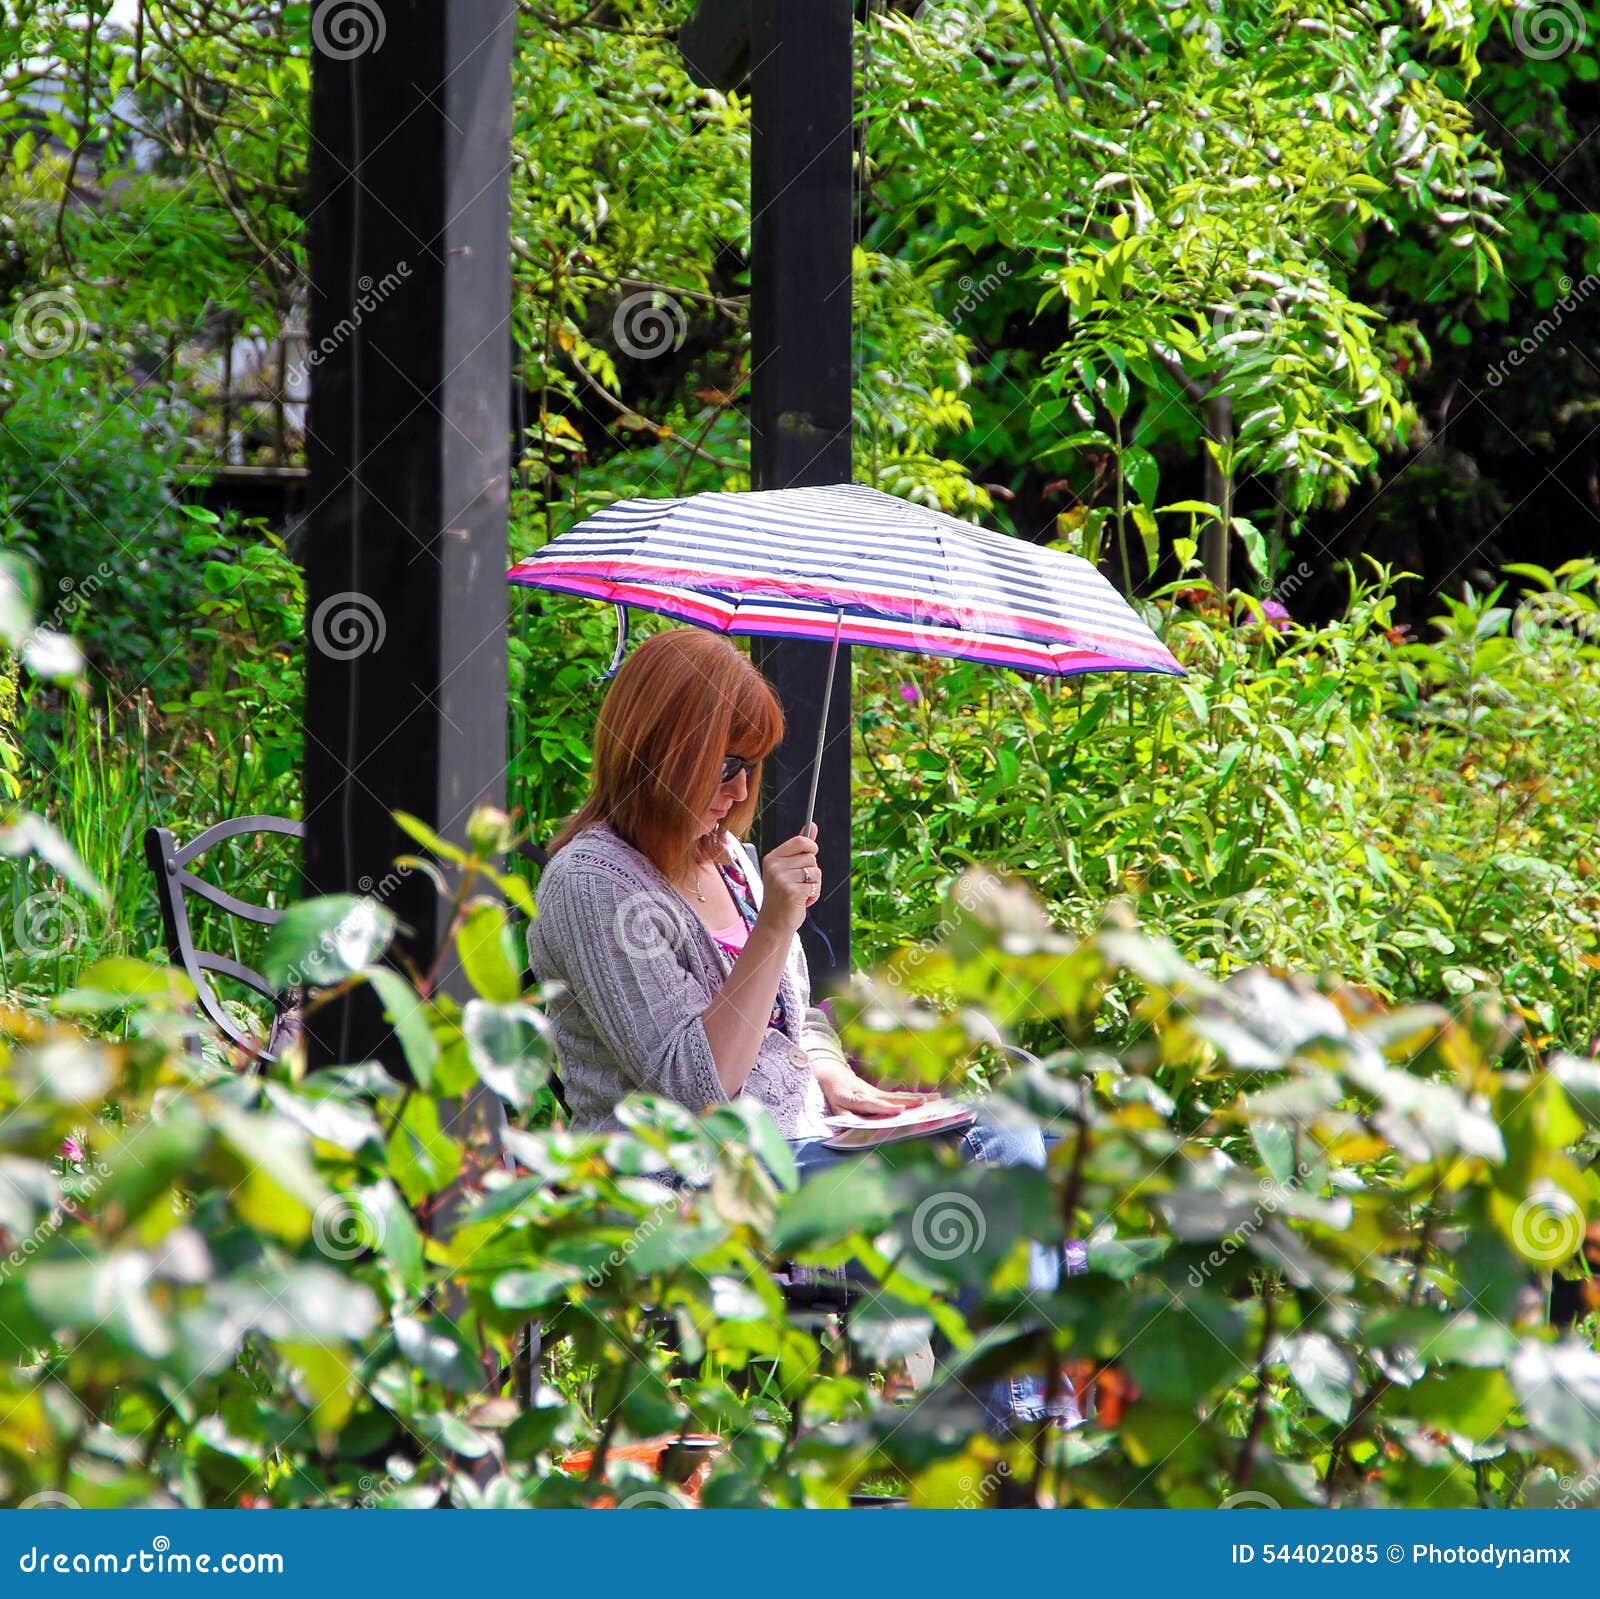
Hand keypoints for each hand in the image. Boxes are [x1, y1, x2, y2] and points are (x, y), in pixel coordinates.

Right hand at [757, 824, 819, 933]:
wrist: (774, 923)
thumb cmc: (783, 895)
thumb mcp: (788, 869)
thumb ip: (800, 847)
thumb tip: (813, 825)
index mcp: (772, 858)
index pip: (800, 841)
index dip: (811, 847)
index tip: (811, 855)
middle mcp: (774, 867)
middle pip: (811, 857)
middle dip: (812, 871)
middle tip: (799, 883)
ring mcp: (782, 880)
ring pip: (816, 872)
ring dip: (814, 884)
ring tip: (800, 893)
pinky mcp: (791, 892)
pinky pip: (816, 886)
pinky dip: (813, 895)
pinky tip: (801, 902)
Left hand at [814, 1058, 935, 1118]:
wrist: (832, 1072)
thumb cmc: (833, 1093)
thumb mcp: (834, 1107)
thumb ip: (844, 1118)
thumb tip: (855, 1128)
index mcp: (856, 1098)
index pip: (872, 1104)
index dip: (885, 1107)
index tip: (899, 1110)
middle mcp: (870, 1094)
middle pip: (891, 1098)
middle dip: (909, 1101)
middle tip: (926, 1103)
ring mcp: (877, 1092)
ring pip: (898, 1096)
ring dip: (916, 1098)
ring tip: (935, 1099)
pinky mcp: (881, 1092)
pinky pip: (898, 1096)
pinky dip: (913, 1098)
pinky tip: (928, 1098)